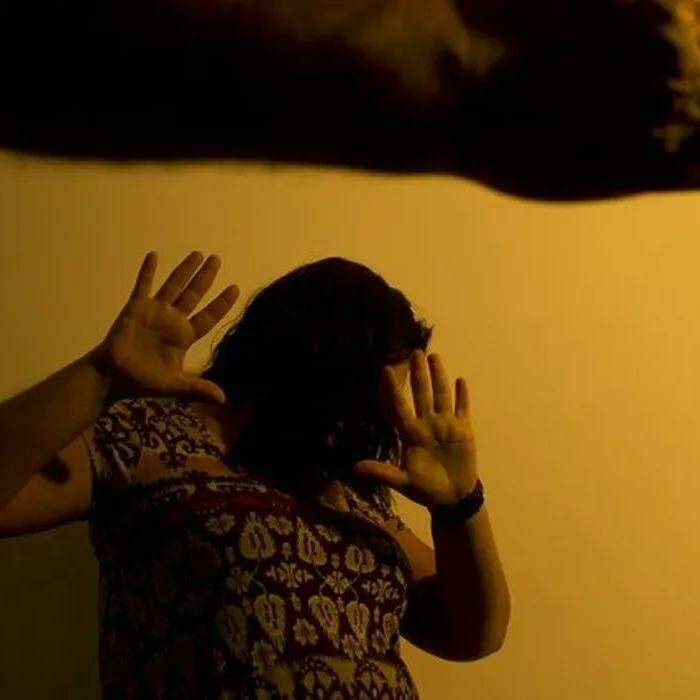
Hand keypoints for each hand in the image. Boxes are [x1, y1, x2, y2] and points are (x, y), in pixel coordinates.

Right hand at [92, 251, 238, 404]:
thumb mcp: (175, 385)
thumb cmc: (143, 381)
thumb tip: (223, 400)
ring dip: (184, 269)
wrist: (113, 376)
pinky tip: (154, 255)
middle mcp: (173, 320)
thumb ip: (198, 388)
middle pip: (194, 294)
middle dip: (206, 277)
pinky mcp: (135, 307)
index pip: (209, 316)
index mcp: (185, 336)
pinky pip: (144, 285)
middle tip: (217, 259)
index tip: (235, 288)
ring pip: (174, 285)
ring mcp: (155, 311)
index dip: (222, 303)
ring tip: (197, 254)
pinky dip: (148, 271)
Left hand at [352, 349, 477, 509]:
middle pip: (422, 394)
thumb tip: (355, 468)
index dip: (393, 389)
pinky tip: (460, 380)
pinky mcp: (463, 431)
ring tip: (434, 358)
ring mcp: (446, 426)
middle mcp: (427, 425)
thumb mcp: (403, 482)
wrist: (451, 498)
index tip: (386, 370)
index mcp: (411, 434)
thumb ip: (382, 473)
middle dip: (418, 374)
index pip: (400, 407)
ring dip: (439, 377)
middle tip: (415, 352)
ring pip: (441, 395)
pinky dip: (462, 395)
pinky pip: (462, 409)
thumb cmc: (425, 490)